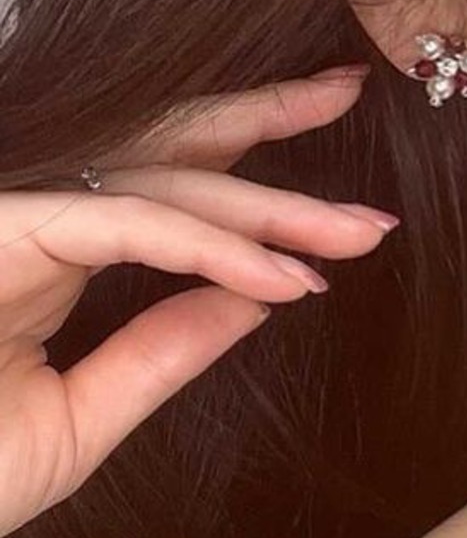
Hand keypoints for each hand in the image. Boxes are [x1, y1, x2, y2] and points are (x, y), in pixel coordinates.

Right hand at [0, 64, 398, 537]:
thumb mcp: (80, 420)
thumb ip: (161, 352)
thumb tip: (256, 299)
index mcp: (53, 256)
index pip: (165, 198)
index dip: (252, 192)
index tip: (346, 222)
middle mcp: (35, 221)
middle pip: (166, 156)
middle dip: (265, 131)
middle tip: (355, 117)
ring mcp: (12, 218)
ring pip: (156, 182)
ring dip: (263, 204)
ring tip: (359, 230)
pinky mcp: (0, 230)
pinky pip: (121, 224)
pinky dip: (207, 249)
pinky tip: (282, 275)